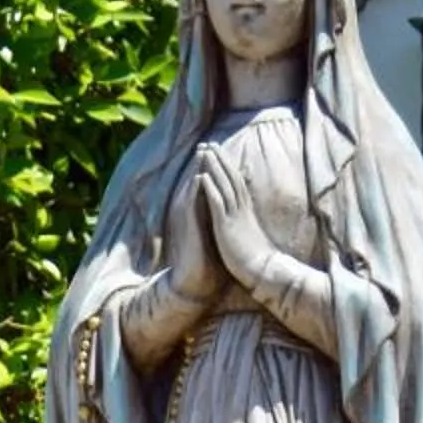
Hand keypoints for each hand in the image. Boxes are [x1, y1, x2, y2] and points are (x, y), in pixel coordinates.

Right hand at [160, 165, 220, 306]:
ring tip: (203, 152)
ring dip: (198, 170)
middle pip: (200, 180)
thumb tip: (232, 207)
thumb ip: (222, 217)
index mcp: (203, 212)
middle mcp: (194, 212)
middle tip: (210, 143)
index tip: (221, 152)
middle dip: (205, 162)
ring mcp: (190, 219)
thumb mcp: (218, 232)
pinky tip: (200, 177)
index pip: (209, 184)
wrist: (197, 279)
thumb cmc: (209, 258)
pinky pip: (191, 204)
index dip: (215, 168)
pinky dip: (196, 190)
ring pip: (194, 188)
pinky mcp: (190, 227)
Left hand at [198, 146, 280, 296]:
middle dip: (220, 160)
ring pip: (224, 185)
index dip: (228, 168)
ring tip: (204, 151)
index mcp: (246, 212)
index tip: (220, 155)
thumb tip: (247, 220)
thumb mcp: (253, 236)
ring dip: (214, 167)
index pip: (237, 184)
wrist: (264, 271)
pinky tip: (201, 176)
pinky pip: (218, 203)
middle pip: (231, 178)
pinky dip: (210, 188)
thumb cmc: (258, 259)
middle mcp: (241, 210)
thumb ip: (247, 224)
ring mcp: (234, 217)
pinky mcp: (226, 227)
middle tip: (210, 143)